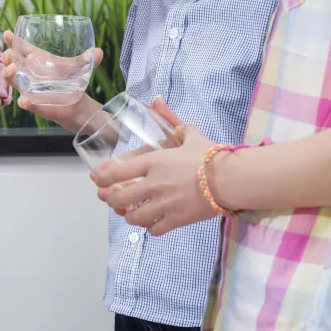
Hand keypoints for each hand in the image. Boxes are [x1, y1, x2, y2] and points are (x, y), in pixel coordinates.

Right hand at [1, 31, 101, 131]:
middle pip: (11, 63)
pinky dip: (24, 102)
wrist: (78, 106)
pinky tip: (24, 101)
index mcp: (37, 61)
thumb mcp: (79, 69)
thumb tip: (98, 51)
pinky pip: (26, 103)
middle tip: (10, 55)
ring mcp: (29, 89)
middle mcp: (29, 74)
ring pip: (12, 81)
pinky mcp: (35, 105)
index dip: (12, 41)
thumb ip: (88, 60)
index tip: (7, 34)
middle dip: (7, 57)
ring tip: (13, 70)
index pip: (21, 49)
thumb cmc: (72, 83)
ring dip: (8, 75)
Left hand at [89, 99, 219, 236]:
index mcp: (154, 162)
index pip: (117, 172)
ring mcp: (164, 204)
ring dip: (129, 216)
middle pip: (119, 198)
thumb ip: (171, 119)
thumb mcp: (190, 133)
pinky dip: (150, 228)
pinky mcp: (177, 220)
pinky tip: (152, 222)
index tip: (97, 180)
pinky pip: (154, 230)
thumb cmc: (211, 155)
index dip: (102, 178)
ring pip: (134, 217)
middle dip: (111, 200)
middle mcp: (154, 184)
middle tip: (111, 199)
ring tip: (131, 213)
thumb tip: (157, 100)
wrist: (233, 179)